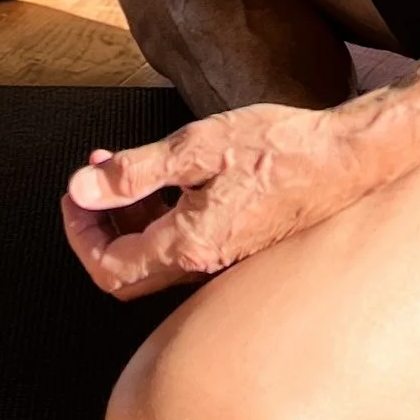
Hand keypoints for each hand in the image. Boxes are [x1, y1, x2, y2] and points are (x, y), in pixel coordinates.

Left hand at [62, 102, 364, 296]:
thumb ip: (134, 172)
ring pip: (155, 257)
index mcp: (188, 245)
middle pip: (127, 272)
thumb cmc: (280, 149)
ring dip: (129, 215)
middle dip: (99, 226)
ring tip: (124, 168)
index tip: (76, 196)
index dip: (80, 233)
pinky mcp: (238, 243)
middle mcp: (204, 263)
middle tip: (92, 184)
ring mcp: (223, 257)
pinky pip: (183, 244)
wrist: (344, 158)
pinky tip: (168, 178)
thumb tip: (84, 189)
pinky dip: (160, 214)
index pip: (109, 266)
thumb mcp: (195, 148)